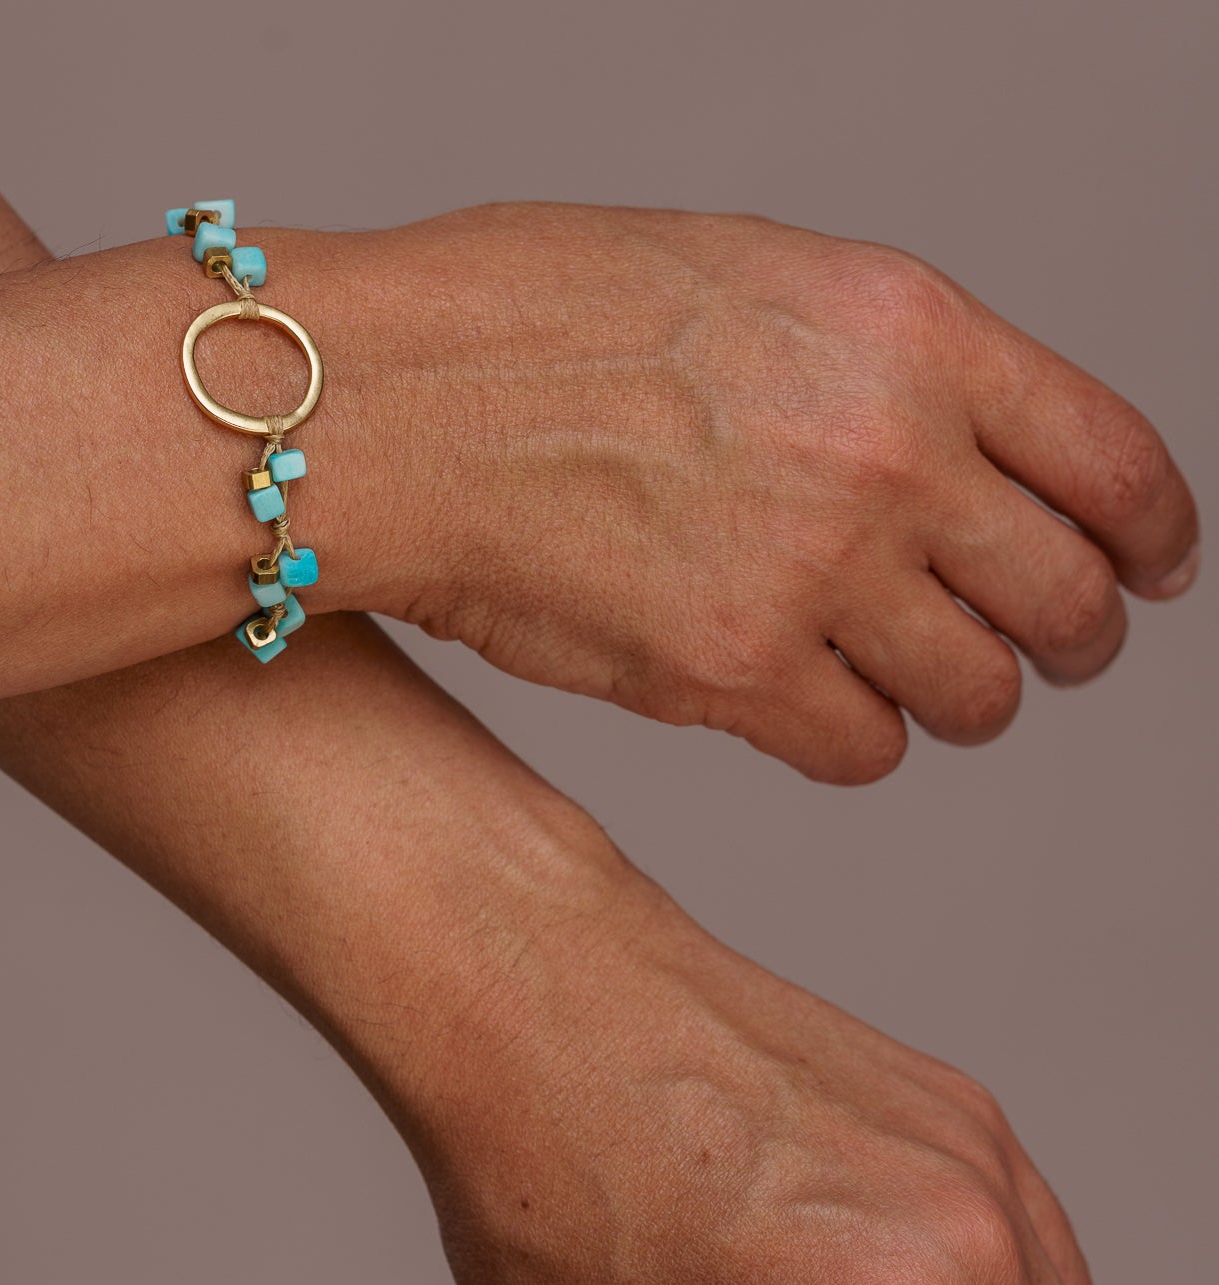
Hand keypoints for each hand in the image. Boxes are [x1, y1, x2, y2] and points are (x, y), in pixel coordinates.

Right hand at [357, 201, 1198, 779]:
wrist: (394, 404)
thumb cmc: (533, 323)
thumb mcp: (755, 280)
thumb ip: (883, 366)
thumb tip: (964, 453)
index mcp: (908, 332)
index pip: (1110, 459)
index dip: (1153, 533)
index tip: (1153, 569)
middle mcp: (887, 455)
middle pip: (1065, 600)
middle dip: (1070, 640)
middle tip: (1045, 653)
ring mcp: (816, 573)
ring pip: (979, 698)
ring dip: (958, 699)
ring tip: (908, 679)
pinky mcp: (735, 677)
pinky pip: (867, 751)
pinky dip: (853, 740)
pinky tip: (806, 704)